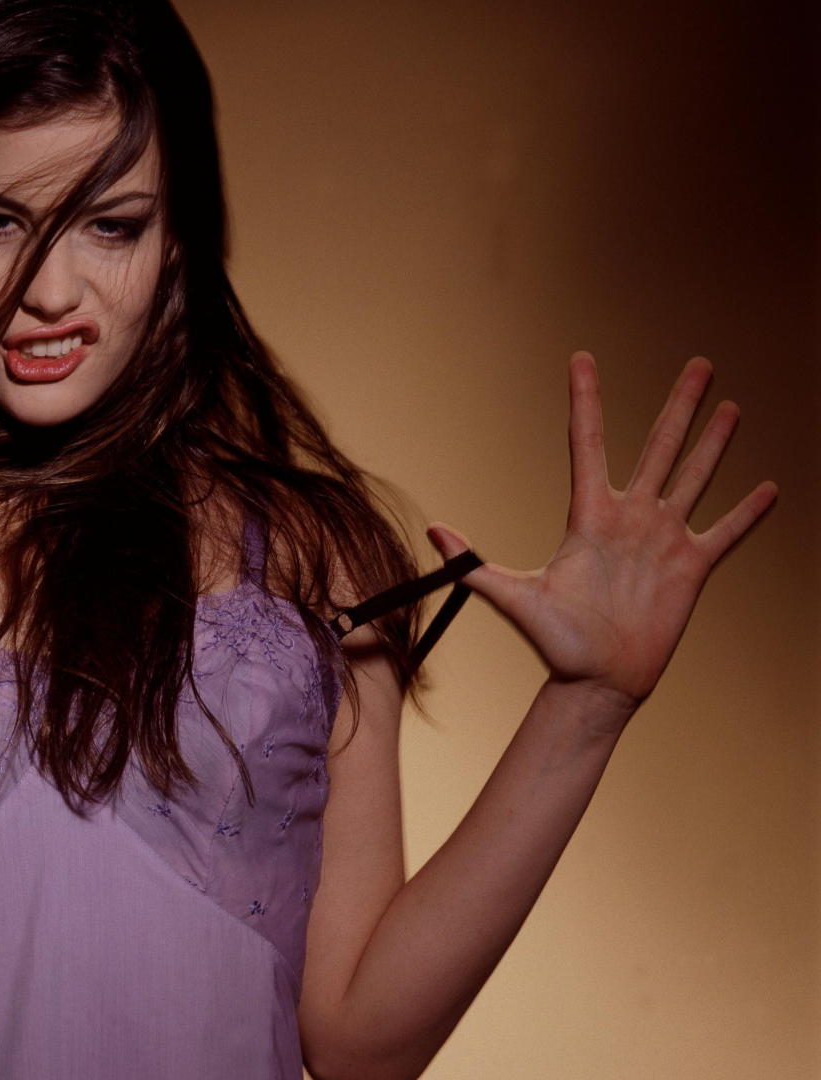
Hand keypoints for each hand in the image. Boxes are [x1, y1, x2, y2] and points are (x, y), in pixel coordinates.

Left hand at [424, 352, 776, 722]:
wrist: (596, 682)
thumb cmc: (555, 643)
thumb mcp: (513, 598)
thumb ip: (474, 562)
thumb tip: (433, 530)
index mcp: (589, 517)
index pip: (588, 443)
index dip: (586, 400)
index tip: (583, 359)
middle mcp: (630, 518)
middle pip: (659, 447)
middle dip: (681, 405)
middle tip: (700, 364)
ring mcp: (664, 539)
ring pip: (694, 477)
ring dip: (714, 442)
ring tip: (731, 405)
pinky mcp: (692, 568)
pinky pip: (726, 533)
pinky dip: (748, 513)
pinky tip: (768, 487)